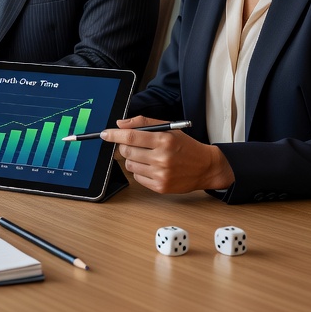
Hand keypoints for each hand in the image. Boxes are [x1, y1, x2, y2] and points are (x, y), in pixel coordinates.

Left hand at [101, 116, 234, 193]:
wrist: (205, 167)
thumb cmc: (186, 146)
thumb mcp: (169, 129)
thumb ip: (143, 123)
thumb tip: (120, 124)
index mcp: (164, 140)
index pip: (131, 136)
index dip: (114, 135)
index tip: (104, 134)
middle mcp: (162, 158)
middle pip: (127, 151)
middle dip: (125, 146)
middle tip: (133, 144)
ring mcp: (161, 174)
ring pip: (130, 165)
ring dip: (133, 159)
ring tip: (146, 156)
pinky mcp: (160, 187)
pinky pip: (137, 177)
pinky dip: (140, 171)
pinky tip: (152, 167)